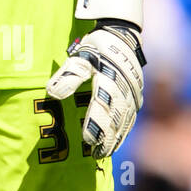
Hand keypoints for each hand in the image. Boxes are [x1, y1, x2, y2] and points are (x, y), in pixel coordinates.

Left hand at [45, 23, 144, 159]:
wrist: (123, 35)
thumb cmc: (97, 47)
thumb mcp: (80, 57)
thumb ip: (68, 76)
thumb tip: (53, 93)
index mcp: (109, 80)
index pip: (102, 108)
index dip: (95, 126)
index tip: (87, 140)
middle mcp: (124, 89)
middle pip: (116, 119)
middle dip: (107, 139)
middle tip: (96, 155)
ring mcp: (133, 93)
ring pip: (125, 120)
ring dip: (117, 137)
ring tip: (105, 152)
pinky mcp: (137, 94)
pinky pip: (132, 116)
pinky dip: (125, 129)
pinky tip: (118, 139)